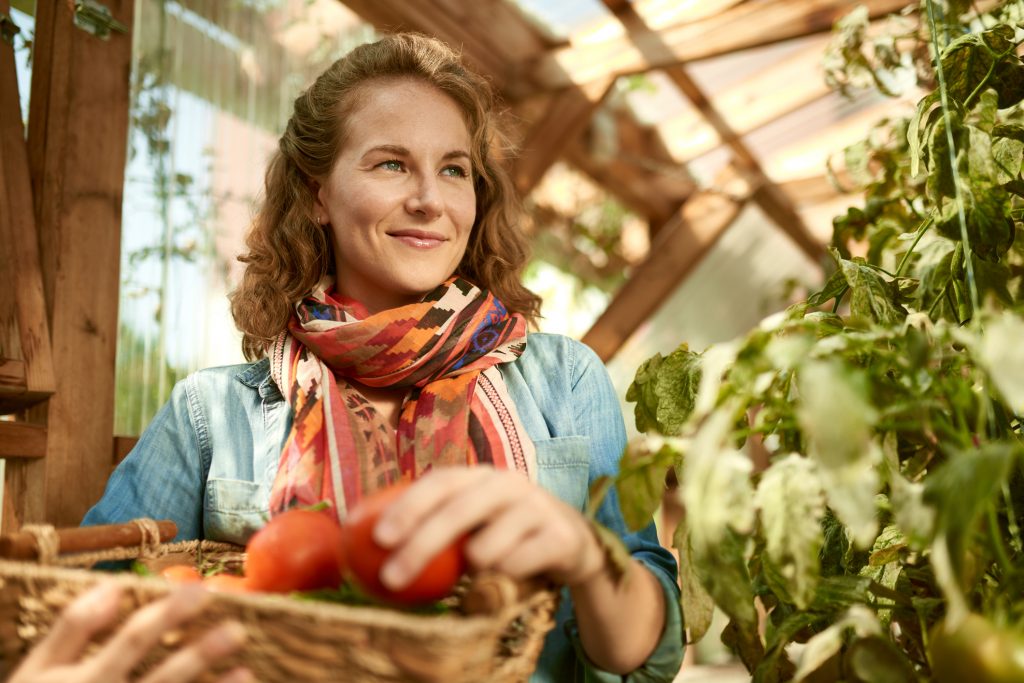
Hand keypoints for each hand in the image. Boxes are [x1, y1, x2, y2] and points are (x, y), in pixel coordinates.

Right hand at [9, 581, 252, 682]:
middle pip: (162, 679)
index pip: (132, 641)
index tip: (201, 588)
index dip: (167, 614)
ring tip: (244, 670)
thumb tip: (115, 584)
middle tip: (238, 629)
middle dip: (200, 654)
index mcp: (85, 681)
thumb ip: (73, 627)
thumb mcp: (37, 670)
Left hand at [372, 467, 605, 589]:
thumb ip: (430, 526)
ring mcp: (537, 507)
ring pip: (489, 545)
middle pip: (458, 511)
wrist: (572, 543)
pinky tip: (508, 577)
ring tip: (474, 571)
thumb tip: (364, 540)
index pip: (438, 483)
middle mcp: (508, 484)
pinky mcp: (561, 536)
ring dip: (472, 567)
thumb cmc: (504, 534)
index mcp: (480, 476)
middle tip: (391, 578)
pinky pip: (519, 566)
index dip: (406, 506)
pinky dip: (505, 578)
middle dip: (420, 546)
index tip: (376, 538)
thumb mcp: (471, 523)